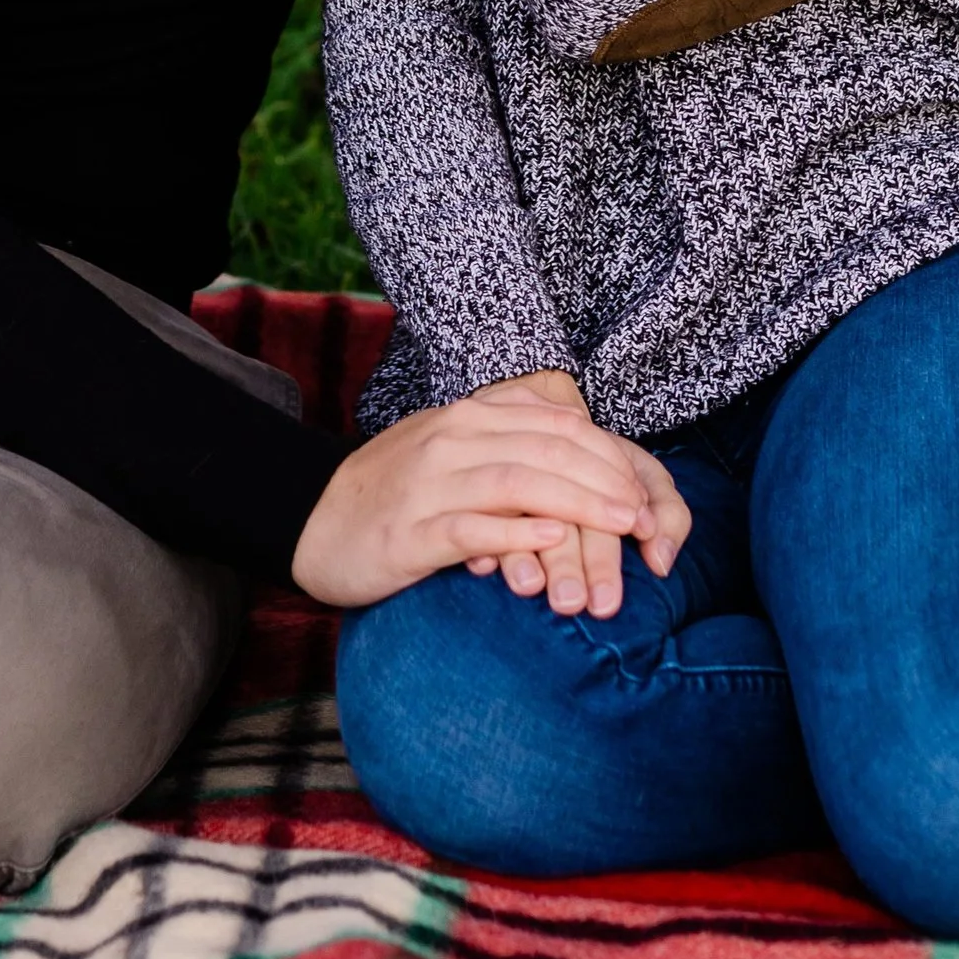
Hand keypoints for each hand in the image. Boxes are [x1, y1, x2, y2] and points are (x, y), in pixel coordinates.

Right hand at [291, 374, 689, 617]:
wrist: (312, 520)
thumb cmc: (394, 492)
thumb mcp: (450, 450)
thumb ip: (506, 440)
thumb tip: (575, 445)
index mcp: (468, 416)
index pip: (557, 424)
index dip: (608, 455)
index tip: (643, 491)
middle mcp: (453, 439)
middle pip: (548, 449)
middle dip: (607, 480)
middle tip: (646, 516)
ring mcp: (431, 483)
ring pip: (519, 482)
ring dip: (579, 503)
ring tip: (622, 526)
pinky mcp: (412, 531)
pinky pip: (472, 527)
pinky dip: (518, 532)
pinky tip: (554, 541)